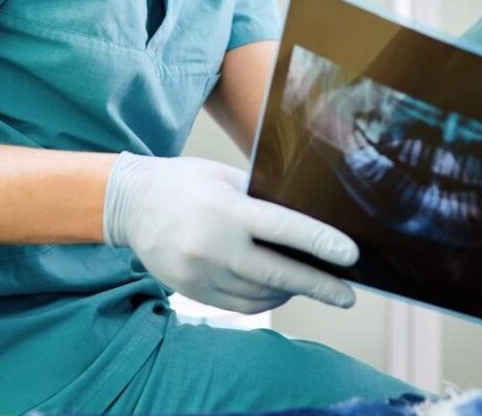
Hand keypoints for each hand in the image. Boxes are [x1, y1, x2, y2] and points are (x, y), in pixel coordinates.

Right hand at [103, 152, 357, 312]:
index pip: (283, 230)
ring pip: (260, 295)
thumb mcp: (225, 176)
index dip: (321, 243)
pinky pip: (240, 304)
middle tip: (348, 295)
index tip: (351, 255)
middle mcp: (213, 247)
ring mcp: (201, 274)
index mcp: (226, 211)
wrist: (130, 203)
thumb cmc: (186, 182)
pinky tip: (280, 289)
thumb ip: (263, 197)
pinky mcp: (192, 291)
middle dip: (319, 286)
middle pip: (277, 274)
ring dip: (291, 291)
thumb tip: (309, 219)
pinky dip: (265, 299)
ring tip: (312, 284)